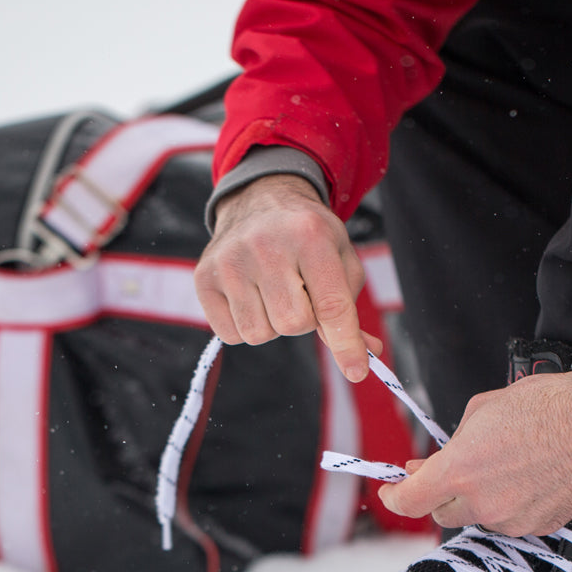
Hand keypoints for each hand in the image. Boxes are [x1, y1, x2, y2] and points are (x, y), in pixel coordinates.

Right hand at [194, 174, 380, 381]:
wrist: (259, 200)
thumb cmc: (306, 237)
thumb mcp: (339, 259)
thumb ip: (351, 309)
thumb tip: (367, 354)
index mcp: (310, 235)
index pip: (330, 305)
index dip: (346, 343)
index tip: (357, 371)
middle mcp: (266, 244)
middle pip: (293, 324)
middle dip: (304, 321)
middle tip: (299, 294)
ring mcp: (229, 261)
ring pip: (260, 334)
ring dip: (273, 325)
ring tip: (273, 292)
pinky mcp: (204, 278)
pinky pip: (231, 335)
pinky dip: (245, 326)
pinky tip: (250, 297)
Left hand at [377, 372, 571, 536]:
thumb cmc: (548, 406)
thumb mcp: (482, 410)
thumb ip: (452, 444)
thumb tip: (434, 463)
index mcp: (461, 470)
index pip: (410, 501)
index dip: (395, 497)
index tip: (392, 490)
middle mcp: (484, 503)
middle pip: (443, 513)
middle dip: (443, 493)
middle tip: (455, 469)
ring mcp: (513, 519)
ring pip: (480, 517)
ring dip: (481, 498)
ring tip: (508, 463)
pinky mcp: (541, 527)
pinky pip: (512, 520)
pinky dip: (512, 504)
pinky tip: (530, 476)